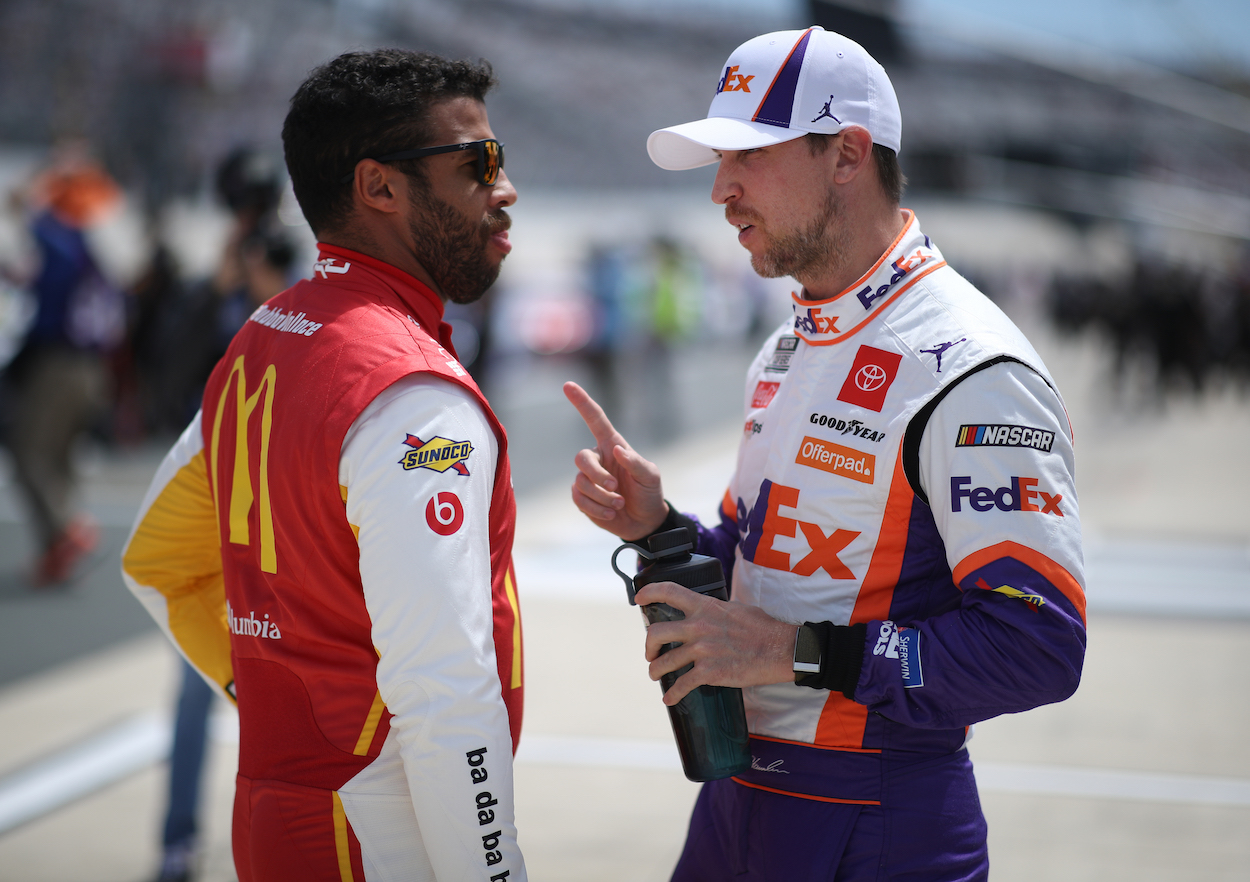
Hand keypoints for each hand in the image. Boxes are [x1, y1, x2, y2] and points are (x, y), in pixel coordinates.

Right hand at [563, 381, 667, 538]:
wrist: (645, 522)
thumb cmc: (649, 493)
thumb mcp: (650, 476)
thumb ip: (635, 462)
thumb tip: (616, 450)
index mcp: (612, 446)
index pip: (595, 420)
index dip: (582, 402)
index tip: (568, 385)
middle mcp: (598, 459)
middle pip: (582, 457)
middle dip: (596, 474)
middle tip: (615, 488)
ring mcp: (588, 479)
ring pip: (581, 482)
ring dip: (602, 497)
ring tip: (619, 505)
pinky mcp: (583, 498)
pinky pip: (579, 500)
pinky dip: (596, 508)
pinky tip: (611, 514)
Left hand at [634, 581, 795, 705]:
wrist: (779, 650)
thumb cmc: (763, 628)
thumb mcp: (736, 608)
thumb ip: (715, 609)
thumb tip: (706, 611)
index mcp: (705, 607)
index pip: (669, 592)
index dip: (649, 593)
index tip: (639, 599)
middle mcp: (698, 627)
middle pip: (656, 633)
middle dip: (648, 646)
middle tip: (650, 653)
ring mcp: (702, 650)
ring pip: (664, 662)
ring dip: (656, 671)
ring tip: (657, 675)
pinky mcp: (709, 672)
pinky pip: (682, 685)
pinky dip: (673, 695)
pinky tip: (670, 699)